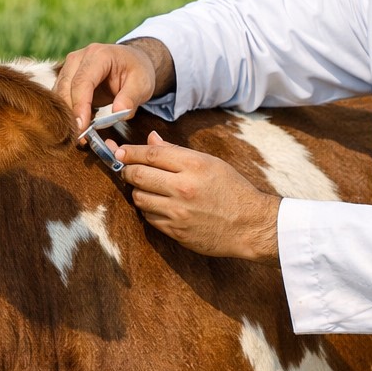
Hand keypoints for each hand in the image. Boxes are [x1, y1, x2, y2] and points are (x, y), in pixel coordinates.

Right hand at [54, 38, 174, 135]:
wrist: (133, 62)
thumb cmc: (138, 72)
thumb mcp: (142, 84)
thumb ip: (130, 98)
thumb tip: (117, 113)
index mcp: (99, 55)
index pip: (83, 81)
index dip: (80, 105)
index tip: (82, 127)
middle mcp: (79, 58)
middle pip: (65, 87)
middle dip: (70, 114)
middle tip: (78, 137)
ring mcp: (70, 67)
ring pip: (58, 93)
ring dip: (65, 115)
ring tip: (77, 135)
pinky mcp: (66, 78)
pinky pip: (60, 96)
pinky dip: (65, 112)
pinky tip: (75, 127)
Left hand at [115, 132, 280, 261]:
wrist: (250, 225)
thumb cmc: (233, 190)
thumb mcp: (211, 163)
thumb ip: (177, 151)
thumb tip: (151, 139)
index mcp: (194, 165)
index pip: (151, 154)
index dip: (130, 151)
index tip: (120, 151)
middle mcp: (183, 188)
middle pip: (138, 175)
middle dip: (127, 170)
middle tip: (127, 169)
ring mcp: (178, 212)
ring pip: (139, 198)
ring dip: (138, 191)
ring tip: (146, 187)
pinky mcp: (176, 231)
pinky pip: (149, 217)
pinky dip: (149, 209)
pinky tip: (159, 205)